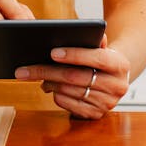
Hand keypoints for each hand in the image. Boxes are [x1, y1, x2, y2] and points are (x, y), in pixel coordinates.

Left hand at [15, 34, 130, 119]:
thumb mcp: (102, 47)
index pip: (97, 58)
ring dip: (48, 82)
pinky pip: (69, 104)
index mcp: (120, 65)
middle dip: (48, 71)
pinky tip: (49, 86)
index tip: (52, 52)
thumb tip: (79, 31)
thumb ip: (93, 39)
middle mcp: (117, 86)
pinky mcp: (96, 114)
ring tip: (34, 74)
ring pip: (69, 91)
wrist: (116, 78)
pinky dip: (56, 94)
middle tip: (25, 68)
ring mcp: (107, 103)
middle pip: (76, 77)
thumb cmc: (102, 58)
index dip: (74, 55)